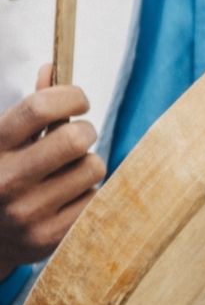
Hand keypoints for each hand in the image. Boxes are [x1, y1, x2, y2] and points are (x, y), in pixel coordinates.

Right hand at [0, 64, 104, 277]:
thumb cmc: (3, 175)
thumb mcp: (5, 140)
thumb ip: (31, 110)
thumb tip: (53, 67)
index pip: (39, 108)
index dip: (70, 95)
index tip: (79, 100)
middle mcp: (7, 179)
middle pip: (74, 139)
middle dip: (85, 131)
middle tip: (79, 136)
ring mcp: (28, 212)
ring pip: (92, 168)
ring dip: (87, 165)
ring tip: (68, 173)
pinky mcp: (49, 237)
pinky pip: (96, 199)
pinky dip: (88, 194)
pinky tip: (67, 199)